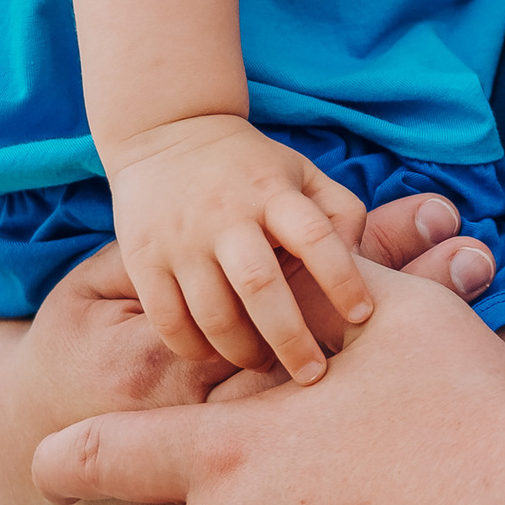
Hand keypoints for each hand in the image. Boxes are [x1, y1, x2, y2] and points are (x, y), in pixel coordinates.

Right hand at [103, 114, 374, 383]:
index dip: (343, 279)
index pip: (315, 237)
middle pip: (259, 287)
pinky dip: (193, 348)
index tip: (361, 316)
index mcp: (272, 192)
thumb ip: (339, 211)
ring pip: (212, 313)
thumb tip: (362, 264)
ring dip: (243, 351)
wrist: (166, 131)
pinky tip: (215, 354)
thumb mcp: (301, 171)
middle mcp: (225, 215)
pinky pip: (168, 320)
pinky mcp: (143, 258)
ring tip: (264, 364)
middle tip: (313, 373)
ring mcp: (180, 238)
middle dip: (290, 338)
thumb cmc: (250, 167)